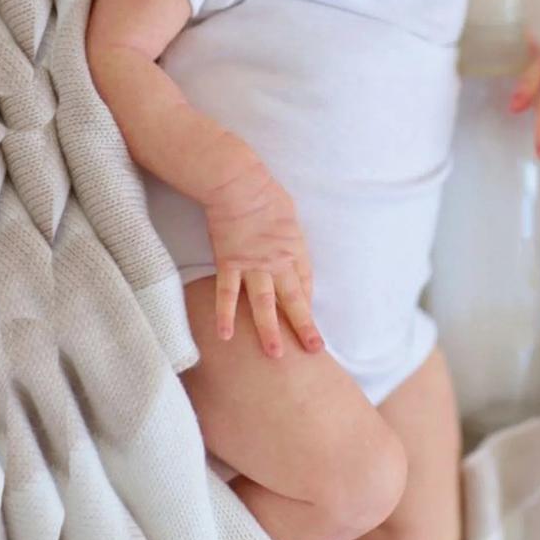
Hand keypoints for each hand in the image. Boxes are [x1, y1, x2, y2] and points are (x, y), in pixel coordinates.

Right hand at [199, 149, 324, 358]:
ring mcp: (253, 265)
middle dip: (304, 326)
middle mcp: (278, 261)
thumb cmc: (265, 192)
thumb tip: (285, 240)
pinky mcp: (229, 263)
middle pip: (294, 299)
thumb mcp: (288, 213)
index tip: (306, 318)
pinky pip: (227, 294)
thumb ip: (287, 233)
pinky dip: (225, 315)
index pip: (305, 282)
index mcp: (295, 248)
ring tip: (275, 355)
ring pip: (264, 304)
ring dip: (270, 330)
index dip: (306, 302)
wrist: (238, 184)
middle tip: (313, 350)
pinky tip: (225, 336)